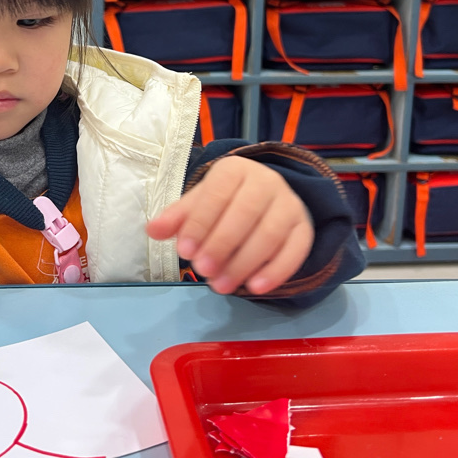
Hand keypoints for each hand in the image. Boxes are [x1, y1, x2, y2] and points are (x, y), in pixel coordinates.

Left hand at [146, 156, 314, 295]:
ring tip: (221, 285)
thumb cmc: (224, 202)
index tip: (185, 251)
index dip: (200, 222)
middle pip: (246, 212)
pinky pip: (295, 250)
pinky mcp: (304, 228)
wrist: (265, 198)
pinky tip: (254, 287)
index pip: (218, 192)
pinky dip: (276, 271)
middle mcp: (267, 181)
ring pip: (270, 233)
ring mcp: (289, 204)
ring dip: (244, 263)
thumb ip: (178, 217)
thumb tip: (153, 230)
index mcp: (235, 170)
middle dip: (222, 244)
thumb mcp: (199, 203)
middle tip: (202, 270)